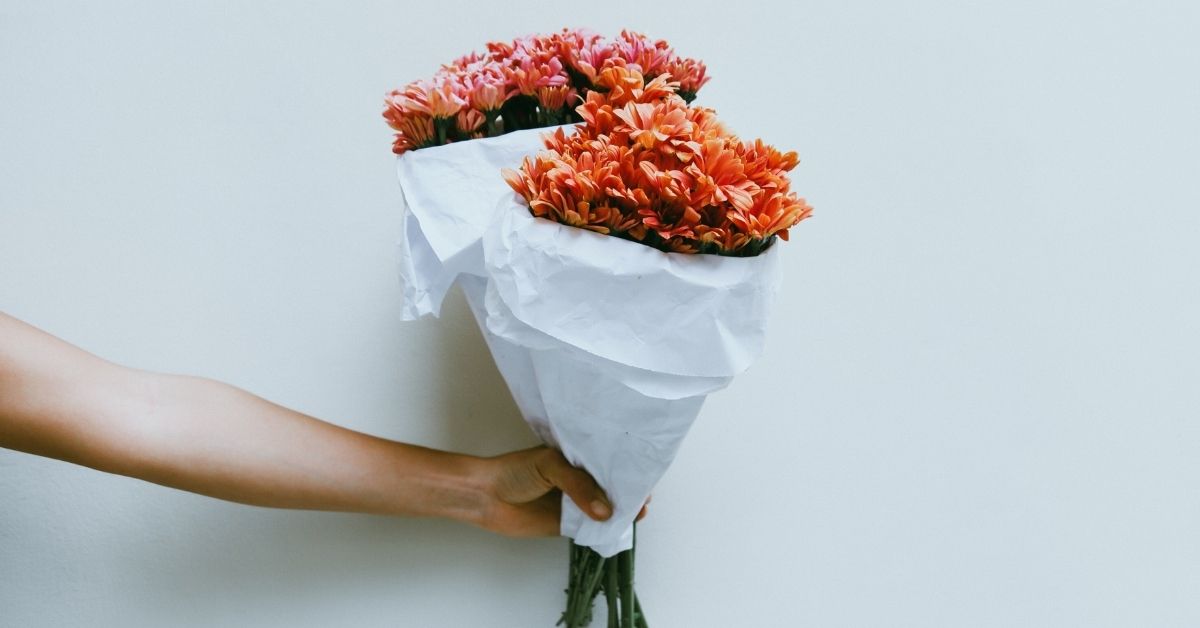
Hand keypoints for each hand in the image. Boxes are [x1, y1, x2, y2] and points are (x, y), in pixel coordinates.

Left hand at [475, 446, 646, 537]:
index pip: (607, 462)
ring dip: (620, 513)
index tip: (644, 474)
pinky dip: (605, 530)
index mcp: (576, 458)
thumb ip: (579, 486)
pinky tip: (618, 529)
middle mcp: (578, 480)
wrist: (486, 496)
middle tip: (645, 499)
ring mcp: (573, 503)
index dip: (625, 468)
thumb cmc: (514, 472)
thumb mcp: (551, 466)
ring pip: (604, 509)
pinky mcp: (566, 525)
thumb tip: (605, 511)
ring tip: (638, 514)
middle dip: (628, 492)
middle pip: (610, 487)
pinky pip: (591, 529)